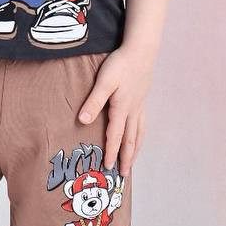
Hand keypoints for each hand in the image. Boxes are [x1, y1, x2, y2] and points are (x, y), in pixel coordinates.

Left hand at [77, 45, 153, 172]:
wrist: (141, 51)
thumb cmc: (120, 64)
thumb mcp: (104, 82)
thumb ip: (94, 102)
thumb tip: (83, 122)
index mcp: (121, 109)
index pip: (115, 136)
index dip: (111, 152)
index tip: (108, 167)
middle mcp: (132, 111)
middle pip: (130, 139)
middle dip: (126, 157)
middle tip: (124, 174)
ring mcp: (139, 106)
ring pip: (139, 133)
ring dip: (136, 149)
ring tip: (133, 161)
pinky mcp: (142, 99)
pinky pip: (142, 124)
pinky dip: (141, 135)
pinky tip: (139, 136)